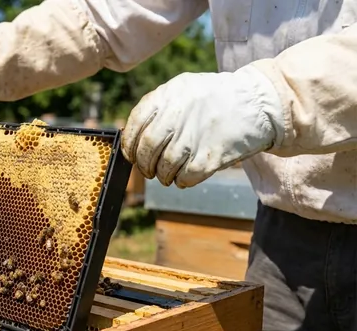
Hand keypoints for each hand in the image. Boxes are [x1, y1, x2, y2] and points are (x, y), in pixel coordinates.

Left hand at [121, 65, 283, 187]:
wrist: (261, 102)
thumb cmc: (217, 98)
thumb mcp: (185, 89)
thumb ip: (159, 107)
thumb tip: (132, 135)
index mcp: (169, 94)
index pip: (135, 123)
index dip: (129, 144)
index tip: (131, 154)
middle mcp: (178, 114)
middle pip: (147, 148)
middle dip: (143, 164)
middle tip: (148, 170)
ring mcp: (195, 135)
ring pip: (164, 165)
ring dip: (162, 175)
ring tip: (167, 175)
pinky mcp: (211, 155)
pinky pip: (185, 177)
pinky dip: (181, 181)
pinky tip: (184, 178)